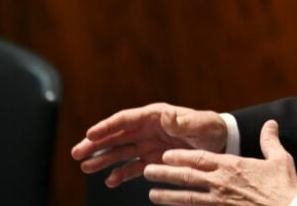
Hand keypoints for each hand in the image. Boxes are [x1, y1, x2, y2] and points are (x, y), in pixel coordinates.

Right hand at [71, 103, 227, 187]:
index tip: (90, 134)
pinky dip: (120, 174)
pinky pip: (132, 167)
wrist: (219, 142)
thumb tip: (167, 115)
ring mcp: (147, 145)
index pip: (125, 119)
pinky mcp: (152, 160)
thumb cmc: (209, 128)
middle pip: (116, 135)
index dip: (107, 126)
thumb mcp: (198, 124)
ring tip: (86, 168)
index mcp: (155, 115)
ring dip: (103, 160)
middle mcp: (147, 129)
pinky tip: (110, 181)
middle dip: (96, 144)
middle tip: (77, 153)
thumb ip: (182, 121)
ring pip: (119, 152)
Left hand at [144, 119, 296, 205]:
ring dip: (167, 195)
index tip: (166, 155)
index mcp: (232, 165)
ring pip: (187, 197)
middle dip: (165, 174)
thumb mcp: (280, 159)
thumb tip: (271, 123)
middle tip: (147, 171)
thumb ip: (270, 140)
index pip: (200, 158)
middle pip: (187, 177)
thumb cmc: (284, 186)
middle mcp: (221, 183)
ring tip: (152, 194)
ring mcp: (219, 201)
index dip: (180, 156)